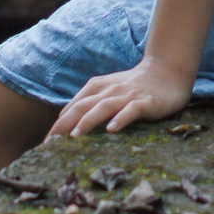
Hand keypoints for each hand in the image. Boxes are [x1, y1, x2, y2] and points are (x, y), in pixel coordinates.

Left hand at [48, 55, 195, 139]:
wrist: (167, 71)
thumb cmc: (133, 86)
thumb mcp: (108, 92)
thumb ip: (90, 104)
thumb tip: (67, 124)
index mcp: (97, 88)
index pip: (73, 106)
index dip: (59, 124)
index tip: (47, 142)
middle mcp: (109, 90)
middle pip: (83, 106)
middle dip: (65, 124)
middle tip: (51, 143)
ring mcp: (128, 95)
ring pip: (104, 107)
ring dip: (88, 120)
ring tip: (75, 136)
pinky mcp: (146, 102)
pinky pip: (131, 110)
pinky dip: (121, 118)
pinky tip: (112, 129)